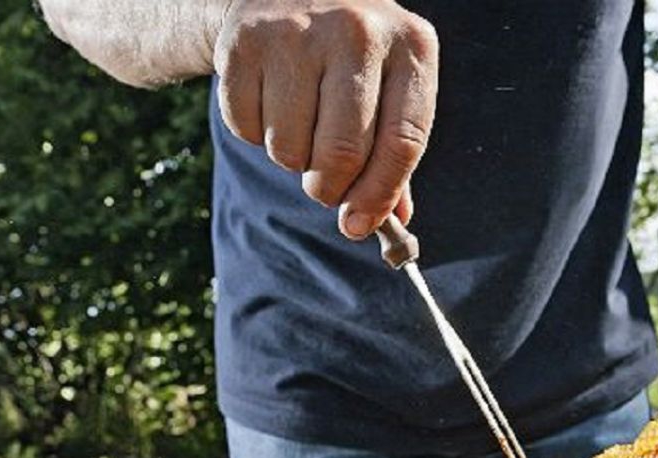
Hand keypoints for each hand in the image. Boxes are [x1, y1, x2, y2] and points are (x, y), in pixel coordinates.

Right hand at [212, 0, 438, 237]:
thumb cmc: (353, 58)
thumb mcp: (390, 89)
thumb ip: (393, 155)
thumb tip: (391, 222)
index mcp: (412, 47)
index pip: (403, 144)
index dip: (379, 196)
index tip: (357, 226)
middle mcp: (358, 32)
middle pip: (343, 154)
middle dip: (329, 189)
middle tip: (324, 185)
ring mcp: (299, 32)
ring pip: (290, 149)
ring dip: (292, 158)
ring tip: (299, 123)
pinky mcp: (246, 41)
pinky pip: (249, 129)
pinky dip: (257, 133)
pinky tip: (270, 99)